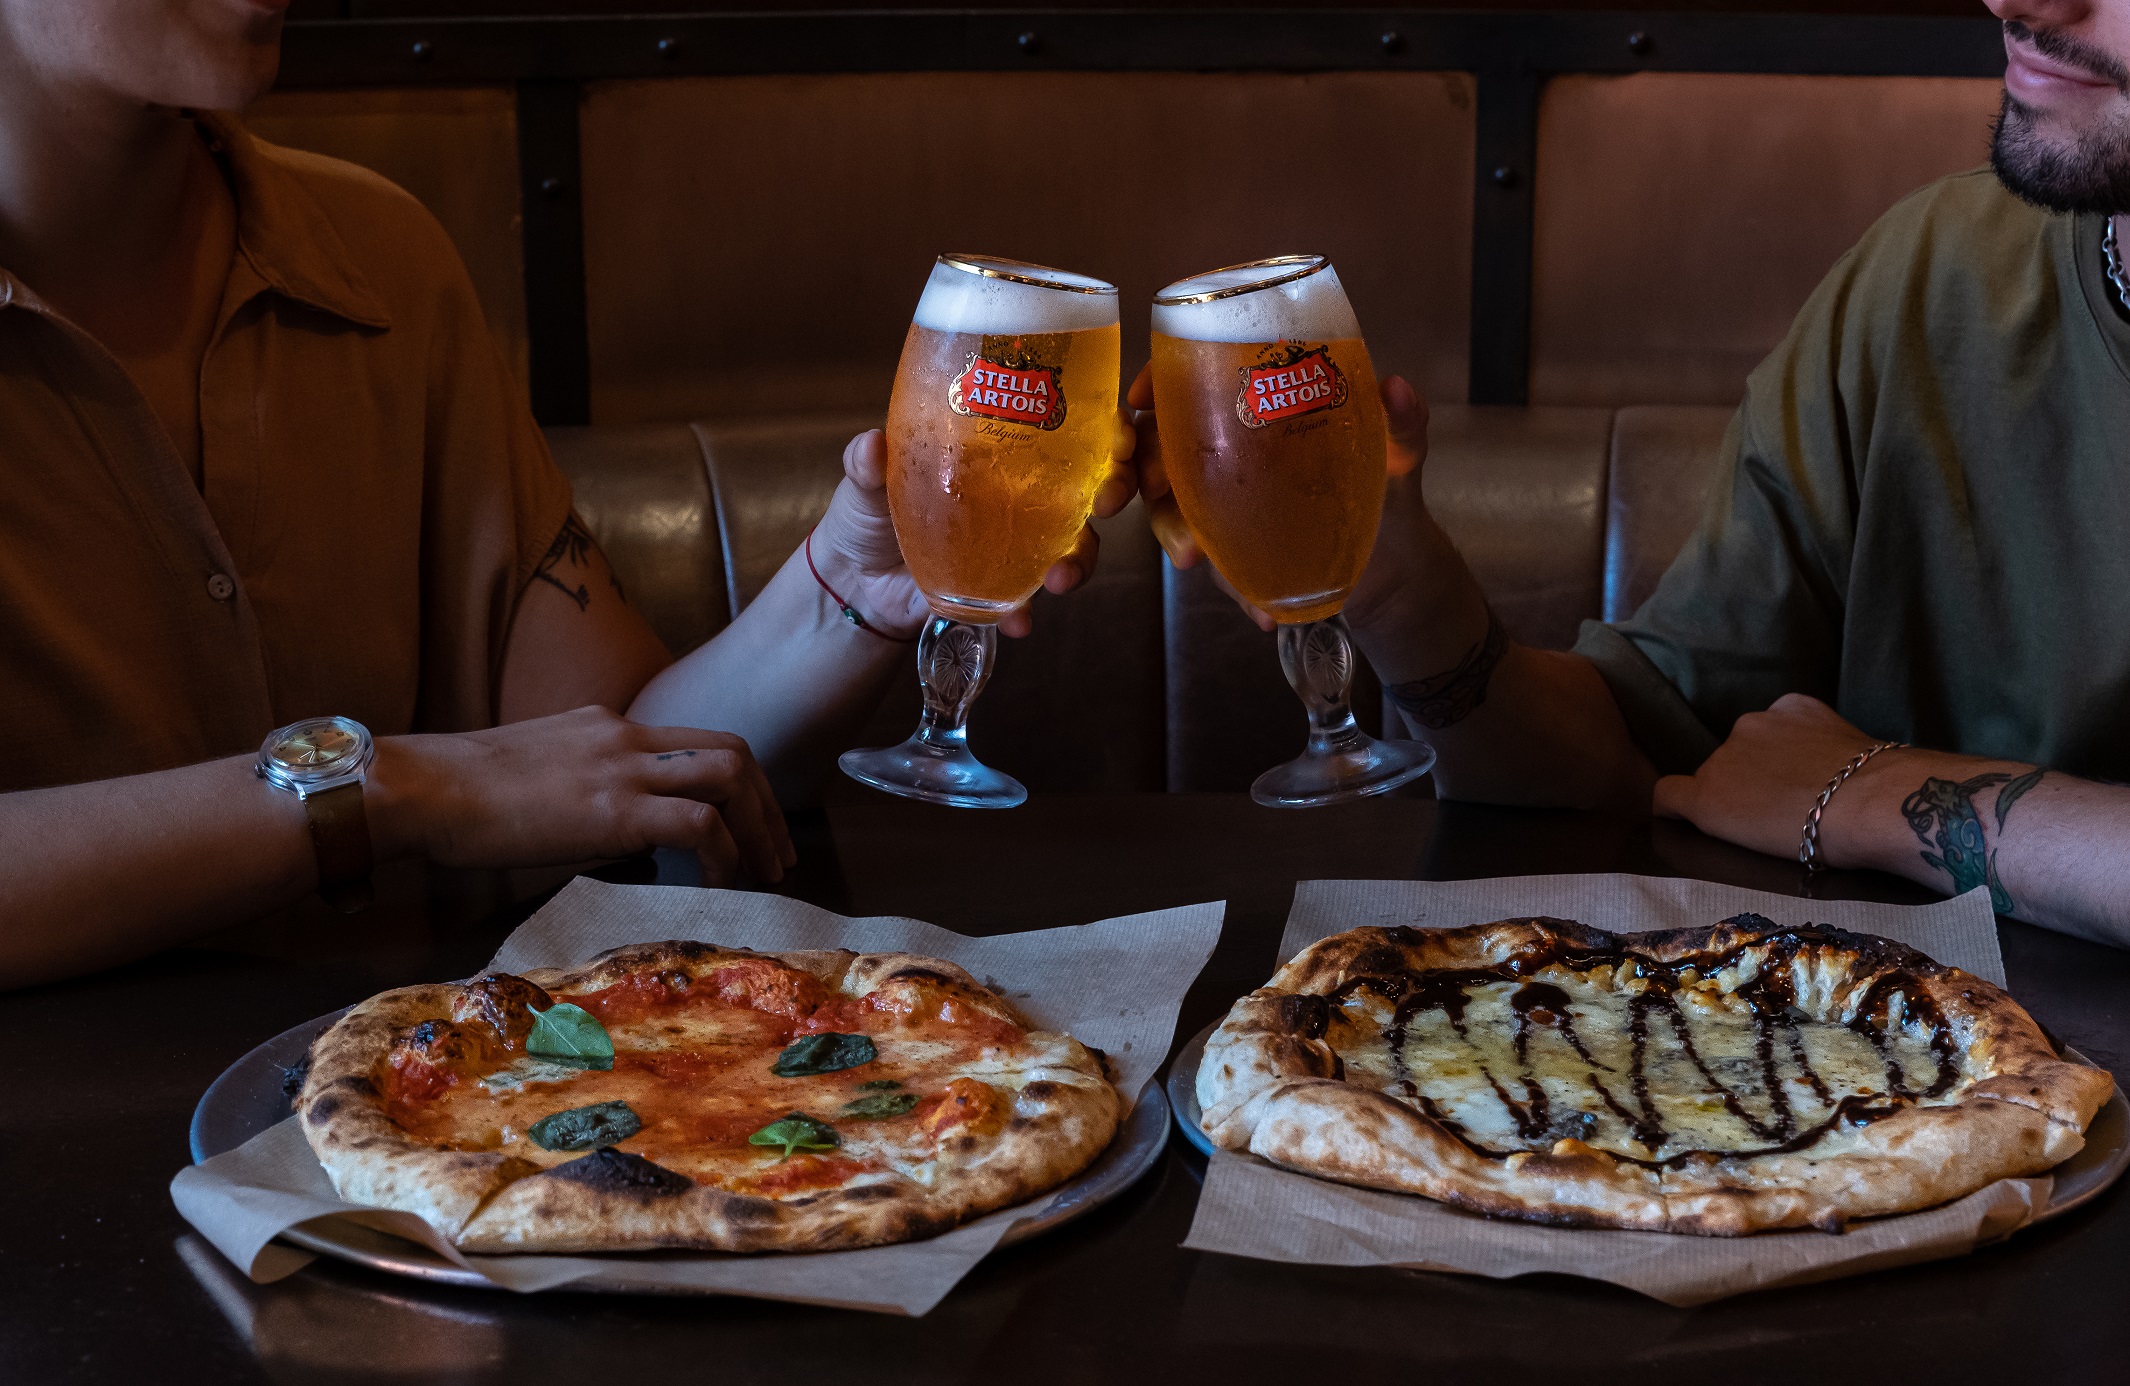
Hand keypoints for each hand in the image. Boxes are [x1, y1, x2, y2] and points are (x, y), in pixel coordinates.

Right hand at [368, 706, 796, 885]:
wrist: (425, 787)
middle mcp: (628, 737)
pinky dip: (721, 853)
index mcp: (611, 728)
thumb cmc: (466, 797)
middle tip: (777, 854)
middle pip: (733, 751)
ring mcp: (623, 767)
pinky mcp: (613, 809)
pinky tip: (715, 882)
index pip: (700, 740)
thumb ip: (597, 799)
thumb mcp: (546, 780)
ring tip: (763, 871)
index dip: (741, 783)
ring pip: (728, 776)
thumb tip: (637, 843)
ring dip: (757, 827)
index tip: (753, 824)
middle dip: (767, 805)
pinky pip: (696, 823)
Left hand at [810, 421, 1137, 639]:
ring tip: (1061, 576)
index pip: (1064, 423)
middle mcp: (1021, 491)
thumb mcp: (864, 481)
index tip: (1116, 432)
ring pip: (1075, 544)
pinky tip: (1019, 620)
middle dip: (1113, 489)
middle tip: (1106, 500)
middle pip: (1090, 482)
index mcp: (997, 448)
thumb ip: (867, 464)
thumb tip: (871, 447)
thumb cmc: (867, 514)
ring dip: (1080, 559)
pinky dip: (1027, 611)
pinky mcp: (1006, 588)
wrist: (854, 584)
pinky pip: (1031, 599)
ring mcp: (1020, 541)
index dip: (1104, 424)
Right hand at [1129, 363, 1426, 632]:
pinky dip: (1233, 586)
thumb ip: (1403, 422)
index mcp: (1263, 408)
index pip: (1193, 381)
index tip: (1141, 400)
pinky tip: (1260, 611)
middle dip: (1146, 469)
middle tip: (1160, 490)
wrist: (1397, 568)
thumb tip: (1398, 388)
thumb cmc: (1390, 490)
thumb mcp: (1401, 453)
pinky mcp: (1234, 549)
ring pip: (1173, 510)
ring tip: (1197, 558)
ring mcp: (1228, 502)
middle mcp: (1235, 451)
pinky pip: (1214, 562)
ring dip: (1177, 534)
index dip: (1156, 383)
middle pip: (1162, 445)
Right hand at [1653, 693, 1893, 866]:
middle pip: (1719, 766)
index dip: (1678, 804)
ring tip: (1808, 778)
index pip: (1667, 792)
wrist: (1870, 803)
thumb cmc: (1813, 839)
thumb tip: (1711, 804)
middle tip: (1778, 804)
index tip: (1703, 814)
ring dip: (1769, 755)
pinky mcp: (1795, 705)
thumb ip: (1717, 818)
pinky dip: (1796, 731)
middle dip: (1742, 781)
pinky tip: (1822, 751)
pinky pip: (1785, 716)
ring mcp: (1758, 723)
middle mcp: (1721, 752)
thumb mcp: (1748, 846)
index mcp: (1705, 794)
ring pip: (1752, 740)